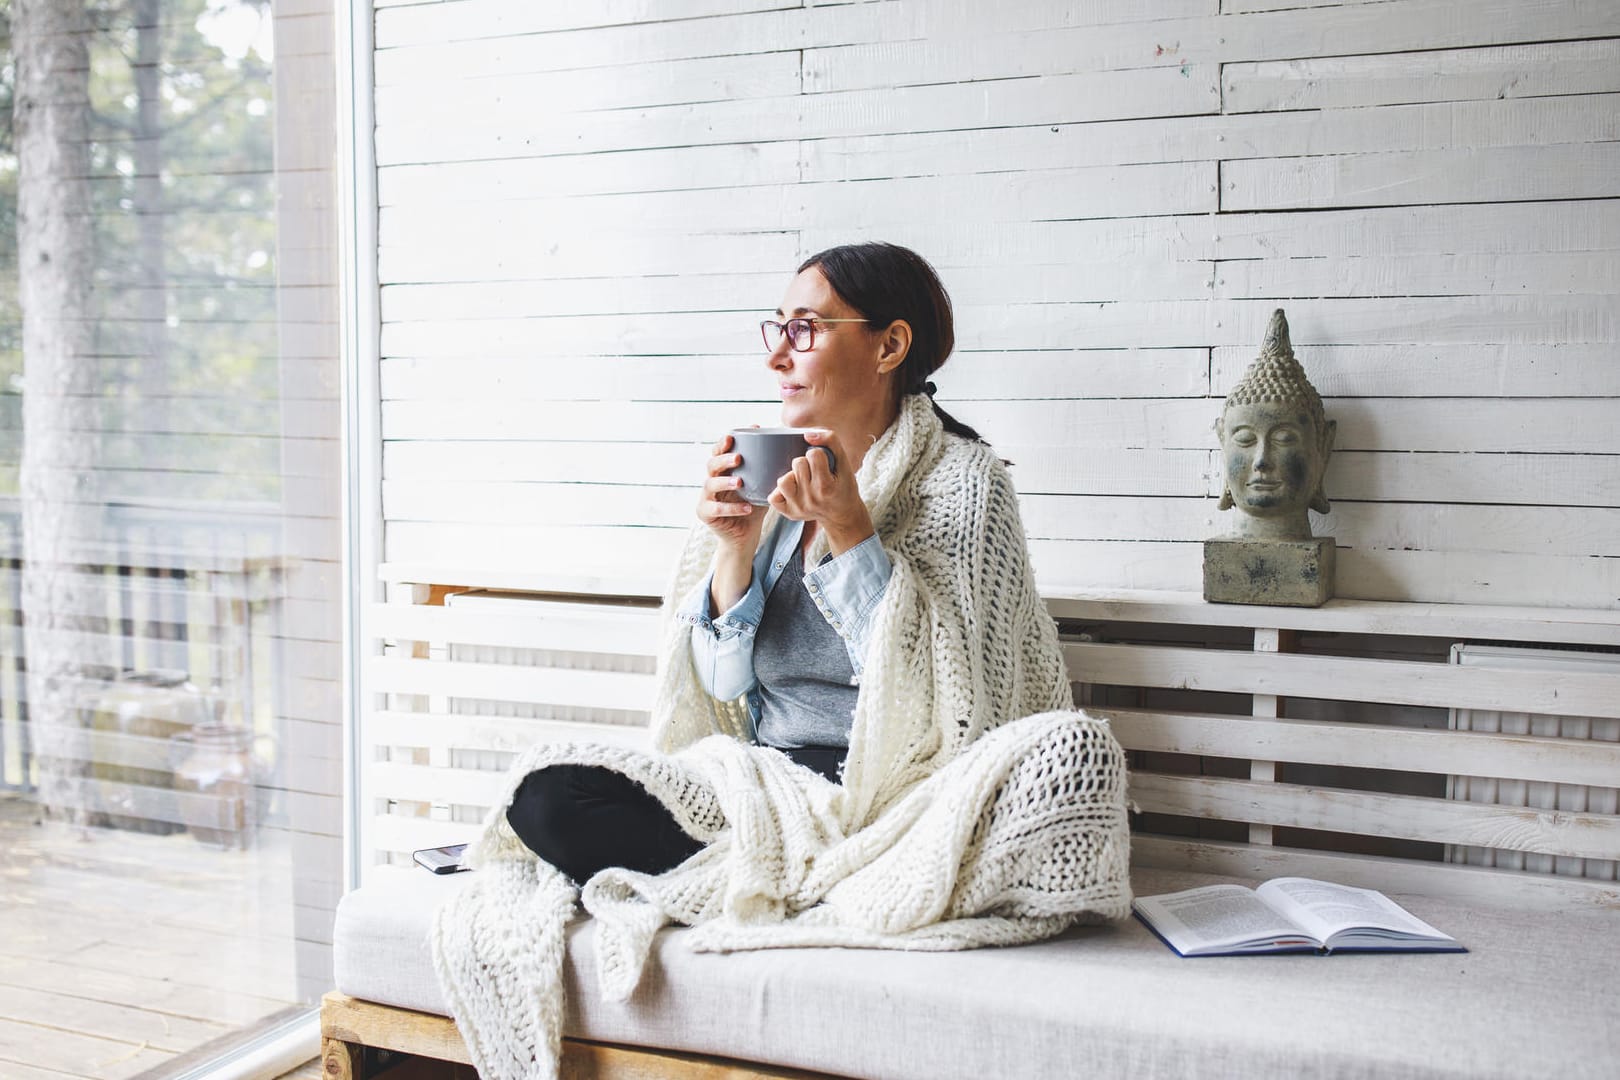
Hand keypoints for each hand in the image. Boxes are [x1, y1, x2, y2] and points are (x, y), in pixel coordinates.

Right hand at [697, 432, 765, 553]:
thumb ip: (768, 472)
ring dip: (725, 481)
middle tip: (739, 458)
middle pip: (711, 464)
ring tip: (739, 482)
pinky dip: (732, 508)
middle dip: (724, 459)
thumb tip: (789, 451)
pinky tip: (746, 508)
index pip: (719, 452)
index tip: (734, 436)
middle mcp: (712, 481)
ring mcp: (706, 497)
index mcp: (723, 472)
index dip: (724, 443)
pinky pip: (716, 509)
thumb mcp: (762, 488)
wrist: (745, 536)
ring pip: (710, 484)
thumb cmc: (753, 508)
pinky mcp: (705, 513)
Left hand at [768, 430, 873, 554]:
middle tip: (815, 472)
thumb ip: (831, 441)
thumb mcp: (844, 462)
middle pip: (798, 464)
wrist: (842, 514)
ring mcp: (799, 507)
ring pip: (783, 480)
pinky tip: (792, 490)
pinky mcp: (789, 513)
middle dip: (806, 463)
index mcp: (827, 486)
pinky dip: (780, 491)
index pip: (814, 454)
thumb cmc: (843, 485)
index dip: (819, 454)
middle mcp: (812, 499)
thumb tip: (807, 435)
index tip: (825, 463)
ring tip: (802, 480)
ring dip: (792, 476)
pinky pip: (773, 497)